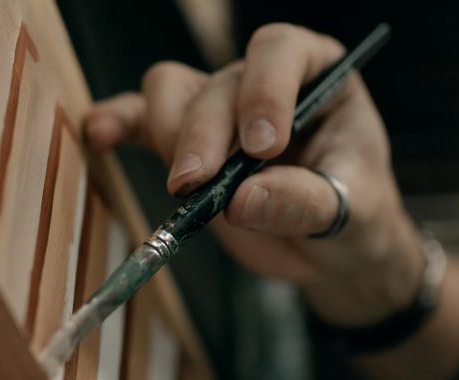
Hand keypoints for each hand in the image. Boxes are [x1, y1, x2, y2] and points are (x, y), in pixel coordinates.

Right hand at [85, 23, 423, 326]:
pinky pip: (143, 120)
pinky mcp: (189, 144)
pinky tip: (101, 136)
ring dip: (169, 134)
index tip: (262, 147)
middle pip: (218, 83)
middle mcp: (264, 84)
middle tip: (197, 184)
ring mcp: (221, 111)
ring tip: (184, 186)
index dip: (265, 91)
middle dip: (204, 133)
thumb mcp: (354, 212)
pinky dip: (119, 124)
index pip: (280, 52)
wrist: (333, 248)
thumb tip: (242, 201)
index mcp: (318, 77)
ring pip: (173, 90)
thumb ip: (306, 202)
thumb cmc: (357, 216)